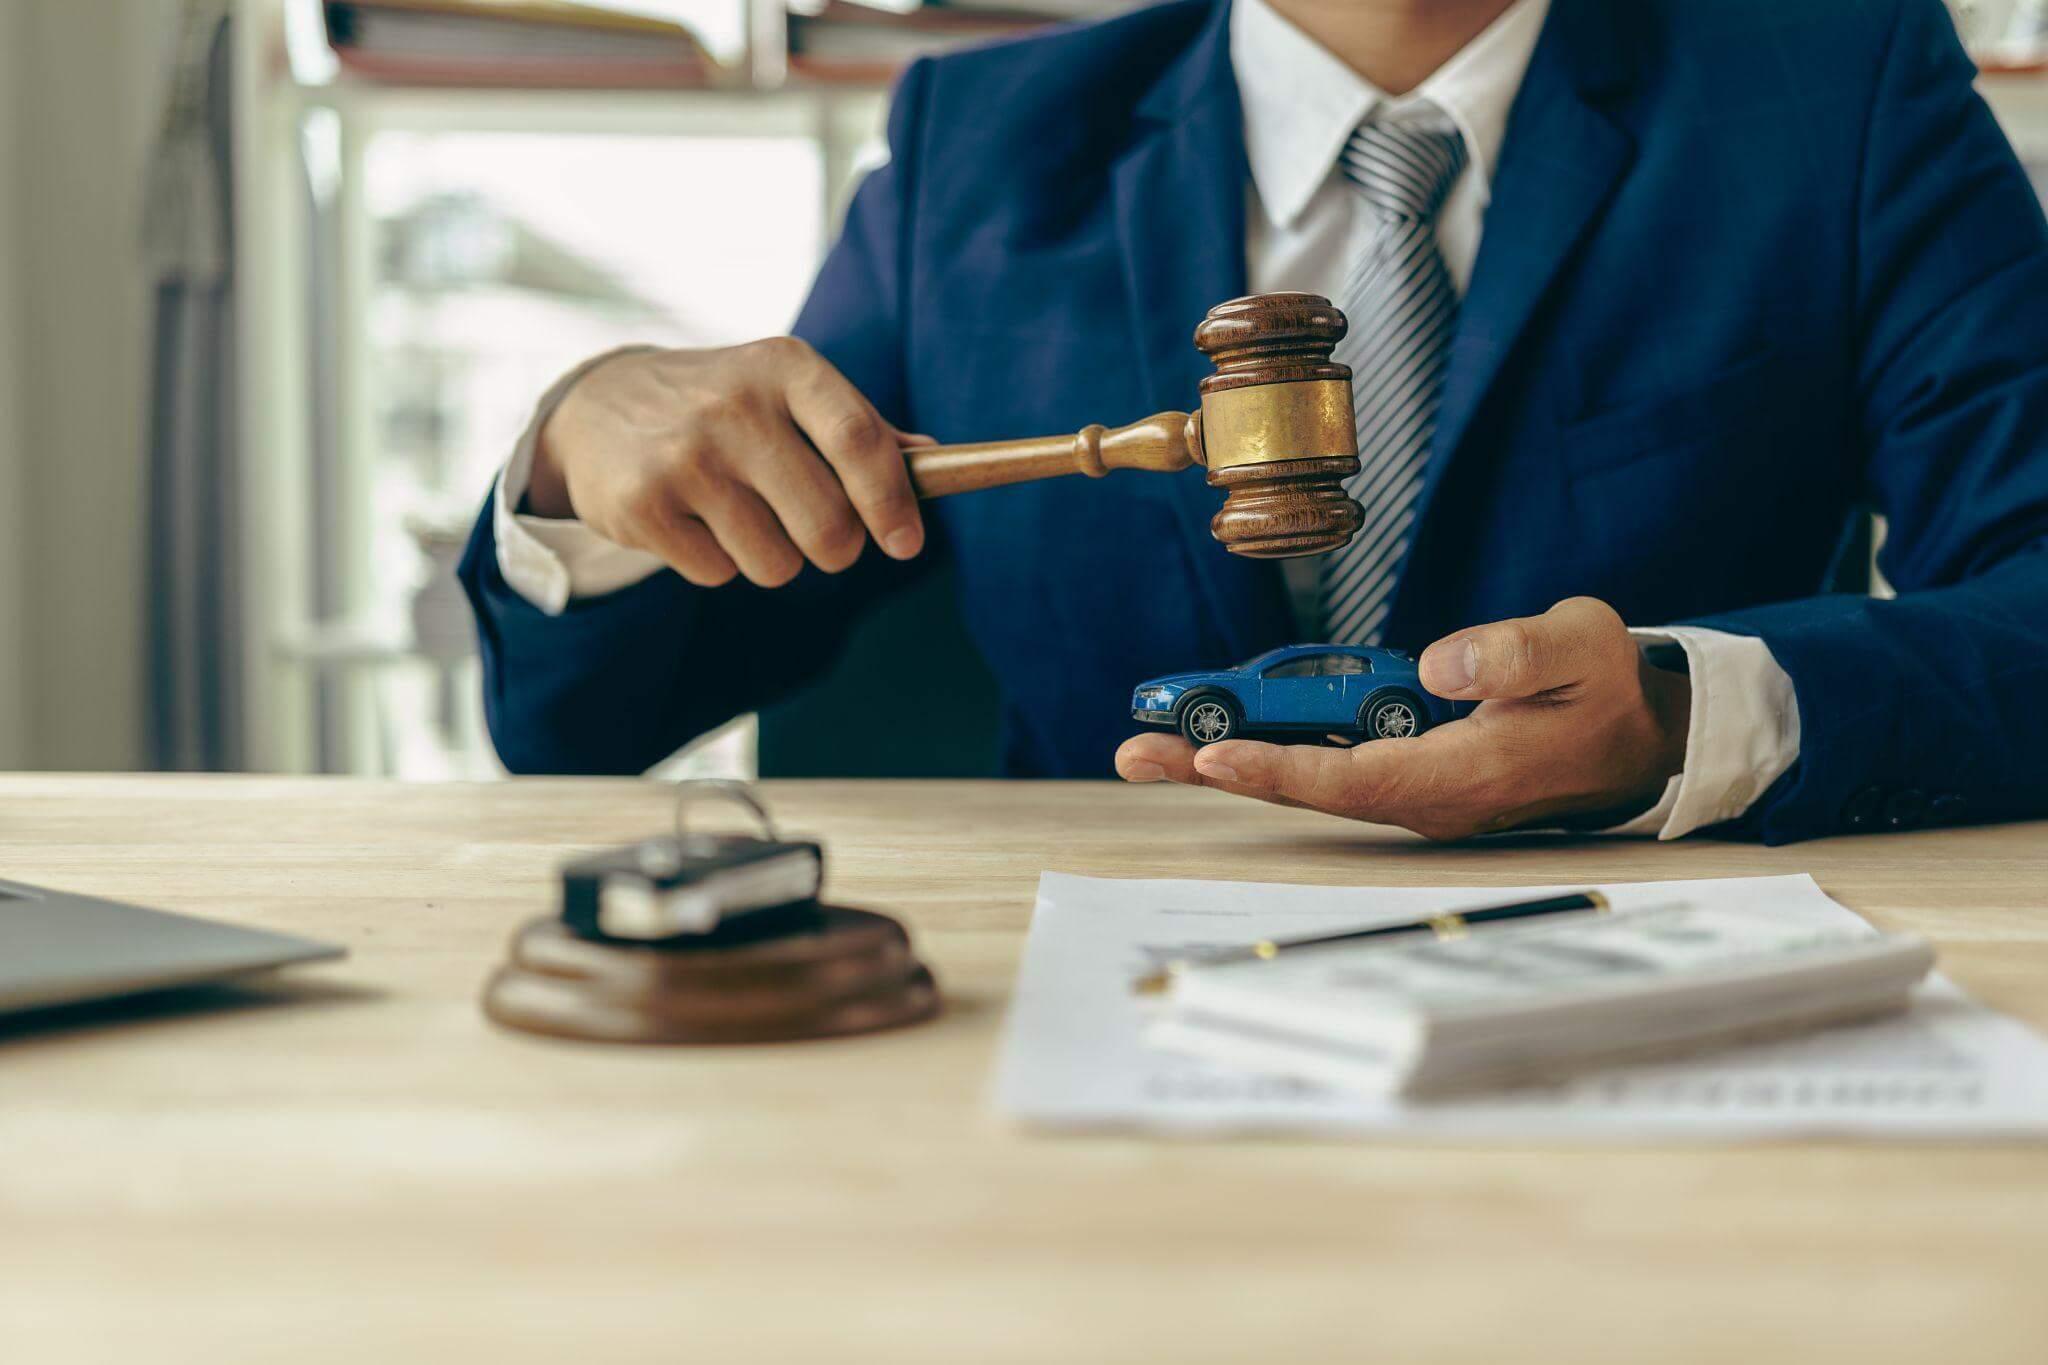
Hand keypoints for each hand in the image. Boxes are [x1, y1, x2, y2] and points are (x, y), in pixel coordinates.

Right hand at [525, 340, 931, 587]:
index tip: (906, 544)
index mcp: (785, 368)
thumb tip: (937, 461)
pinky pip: (720, 574)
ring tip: (741, 514)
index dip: (891, 502)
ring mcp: (684, 457)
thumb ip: (861, 428)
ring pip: (777, 564)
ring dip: (773, 557)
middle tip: (818, 534)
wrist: (598, 406)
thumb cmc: (723, 405)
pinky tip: (693, 520)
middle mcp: (733, 407)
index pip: (859, 441)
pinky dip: (718, 562)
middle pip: (827, 525)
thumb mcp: (787, 392)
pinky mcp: (642, 506)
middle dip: (835, 547)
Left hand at [1114, 598, 1692, 838]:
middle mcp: (1428, 797)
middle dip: (1217, 769)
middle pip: (1308, 789)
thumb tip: (1439, 663)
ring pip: (1307, 782)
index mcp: (1466, 773)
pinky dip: (1266, 752)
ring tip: (1149, 748)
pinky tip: (1213, 739)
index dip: (1282, 767)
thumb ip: (1516, 652)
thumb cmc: (1607, 689)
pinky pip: (1325, 768)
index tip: (1215, 751)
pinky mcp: (1407, 777)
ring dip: (1227, 763)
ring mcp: (1414, 793)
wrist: (1639, 737)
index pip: (1357, 777)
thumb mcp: (1582, 648)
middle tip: (1136, 754)